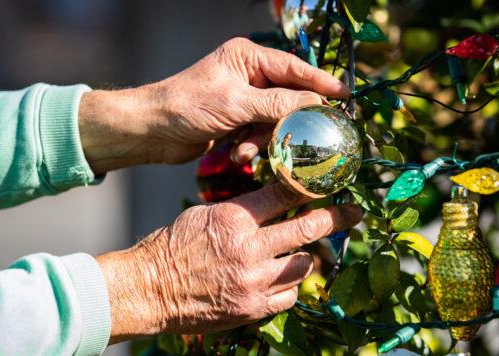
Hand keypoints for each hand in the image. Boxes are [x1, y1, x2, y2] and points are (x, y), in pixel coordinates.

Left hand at [79, 38, 348, 173]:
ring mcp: (241, 98)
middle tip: (304, 137)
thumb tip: (316, 103)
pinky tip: (237, 154)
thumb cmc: (187, 106)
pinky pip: (257, 133)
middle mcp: (247, 74)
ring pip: (272, 119)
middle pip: (286, 97)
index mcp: (247, 58)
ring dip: (263, 139)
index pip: (293, 68)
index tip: (345, 95)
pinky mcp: (234, 120)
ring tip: (247, 150)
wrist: (153, 131)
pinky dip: (250, 146)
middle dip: (286, 121)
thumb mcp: (236, 104)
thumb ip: (278, 103)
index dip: (320, 82)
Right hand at [96, 182, 361, 342]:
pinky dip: (290, 285)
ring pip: (303, 265)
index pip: (286, 195)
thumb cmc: (173, 246)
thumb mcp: (205, 214)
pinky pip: (289, 295)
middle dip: (336, 218)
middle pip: (306, 229)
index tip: (333, 185)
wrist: (152, 289)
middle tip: (355, 214)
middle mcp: (250, 249)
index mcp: (235, 219)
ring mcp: (253, 281)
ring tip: (302, 253)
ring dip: (307, 257)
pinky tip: (281, 279)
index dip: (314, 188)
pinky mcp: (252, 307)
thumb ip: (241, 211)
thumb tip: (272, 204)